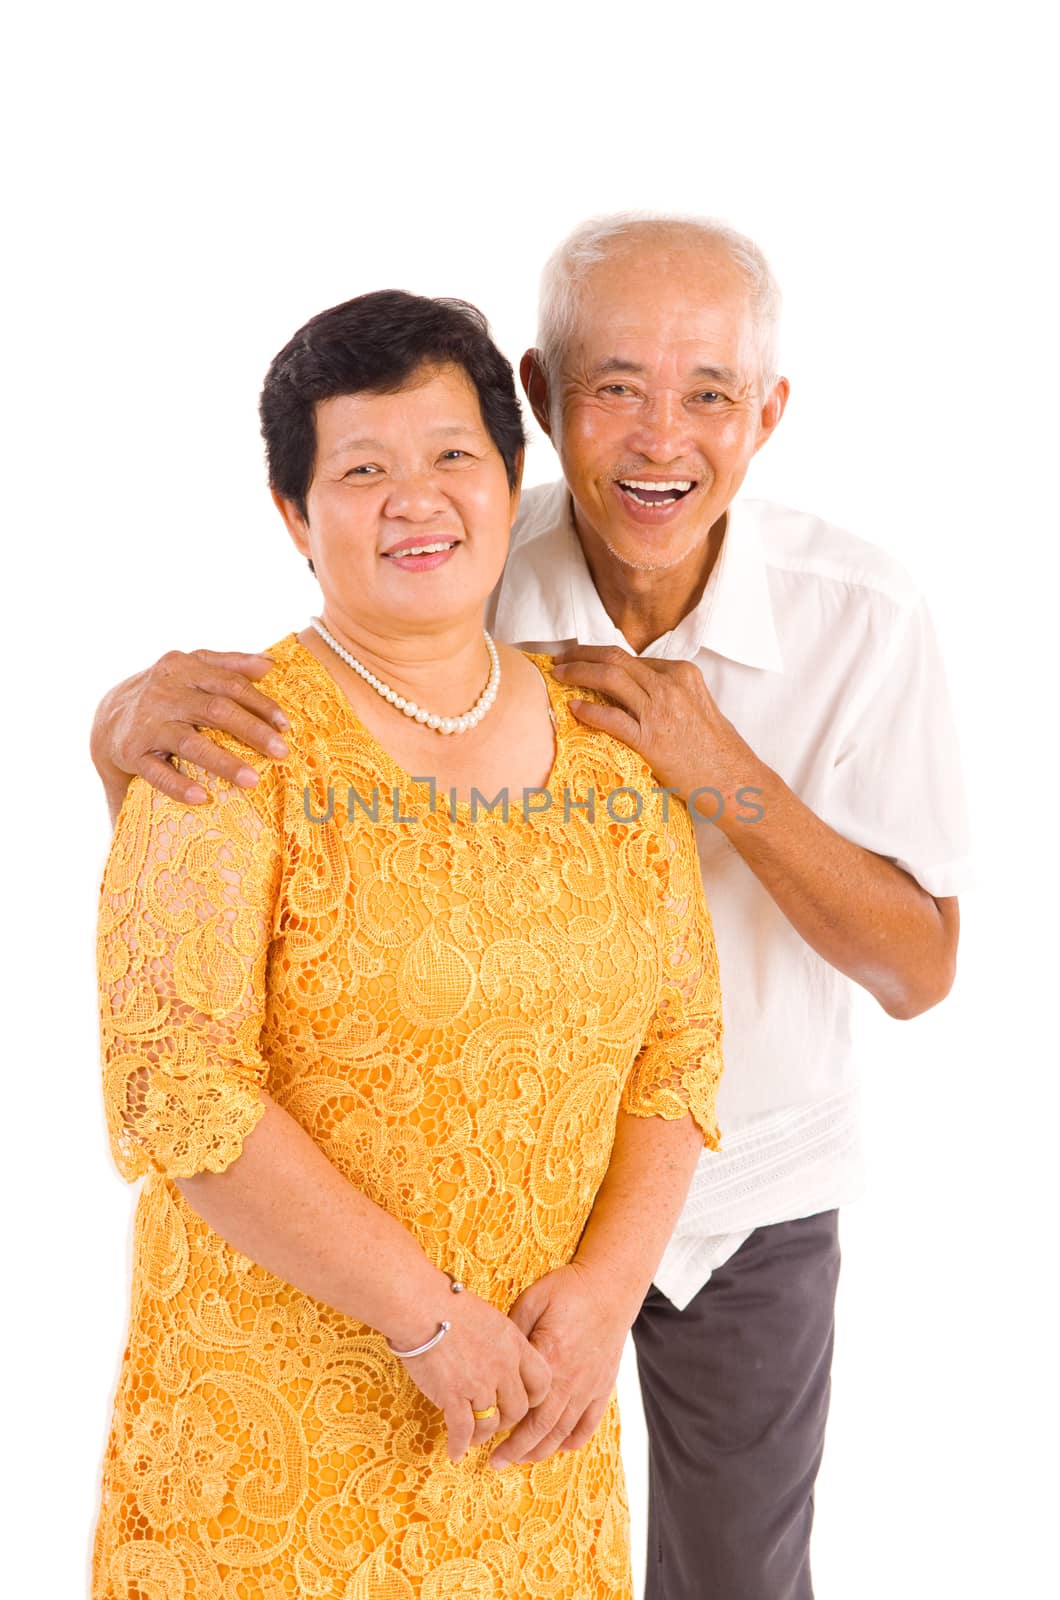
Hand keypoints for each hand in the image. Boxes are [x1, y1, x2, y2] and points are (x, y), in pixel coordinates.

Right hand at [91, 649, 290, 805]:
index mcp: (183, 668)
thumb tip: (268, 664)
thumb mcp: (192, 669)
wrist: (110, 719)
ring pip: (191, 743)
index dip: (261, 705)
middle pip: (216, 710)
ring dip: (224, 762)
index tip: (286, 726)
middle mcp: (165, 692)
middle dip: (252, 731)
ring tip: (252, 780)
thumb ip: (229, 664)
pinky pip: (158, 772)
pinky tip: (201, 798)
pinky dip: (179, 785)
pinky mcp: (132, 752)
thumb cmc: (166, 694)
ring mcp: (148, 723)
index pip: (230, 684)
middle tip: (281, 753)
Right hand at [389, 1287, 552, 1463]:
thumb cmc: (449, 1304)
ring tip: (475, 1438)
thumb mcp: (490, 1318)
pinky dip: (459, 1444)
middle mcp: (502, 1367)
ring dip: (484, 1435)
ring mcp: (479, 1384)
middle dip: (508, 1419)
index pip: (542, 1380)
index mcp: (514, 1344)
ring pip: (492, 1423)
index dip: (535, 1396)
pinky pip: (462, 1430)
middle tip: (495, 1421)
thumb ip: (501, 1343)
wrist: (421, 1306)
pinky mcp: (453, 1396)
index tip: (524, 1401)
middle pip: (518, 1408)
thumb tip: (499, 1358)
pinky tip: (455, 1452)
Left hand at [488, 1263, 628, 1469]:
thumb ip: (514, 1334)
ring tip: (521, 1460)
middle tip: (495, 1463)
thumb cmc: (569, 1290)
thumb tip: (496, 1359)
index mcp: (550, 1360)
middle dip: (516, 1450)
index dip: (502, 1425)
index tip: (483, 1433)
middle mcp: (571, 1381)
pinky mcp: (603, 1387)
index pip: (522, 1407)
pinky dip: (573, 1441)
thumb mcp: (533, 1301)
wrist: (611, 1287)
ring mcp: (590, 1387)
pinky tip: (559, 1447)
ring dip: (541, 1451)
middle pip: (542, 1429)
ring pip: (563, 1433)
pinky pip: (589, 1424)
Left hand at [551, 646, 761, 824]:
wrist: (736, 780)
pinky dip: (588, 710)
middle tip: (559, 660)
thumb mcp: (698, 707)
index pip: (631, 658)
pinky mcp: (651, 739)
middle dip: (581, 656)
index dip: (600, 655)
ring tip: (558, 677)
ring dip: (577, 674)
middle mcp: (670, 685)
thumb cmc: (718, 750)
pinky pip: (611, 718)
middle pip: (615, 659)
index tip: (581, 658)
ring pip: (608, 679)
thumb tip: (637, 692)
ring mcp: (660, 711)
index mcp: (682, 673)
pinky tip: (573, 709)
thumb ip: (670, 694)